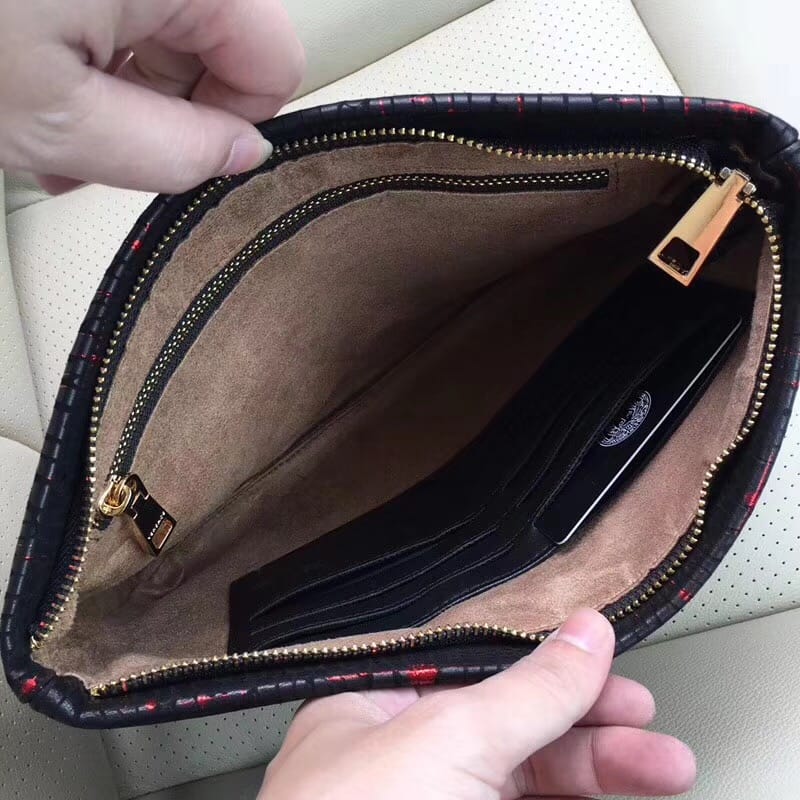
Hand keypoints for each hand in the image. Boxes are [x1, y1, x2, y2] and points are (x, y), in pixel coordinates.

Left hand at [0, 0, 303, 192]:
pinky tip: (40, 79)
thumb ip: (171, 149)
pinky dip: (89, 49)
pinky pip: (122, 5)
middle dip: (166, 107)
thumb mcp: (55, 121)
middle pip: (221, 44)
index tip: (178, 149)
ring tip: (53, 119)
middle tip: (99, 140)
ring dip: (121, 86)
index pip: (275, 61)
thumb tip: (242, 153)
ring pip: (167, 28)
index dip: (234, 121)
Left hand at [260, 610, 695, 798]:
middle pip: (513, 726)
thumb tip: (587, 633)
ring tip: (665, 772)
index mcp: (374, 712)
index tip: (610, 669)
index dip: (547, 665)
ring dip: (600, 775)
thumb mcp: (449, 741)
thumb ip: (527, 690)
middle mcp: (403, 764)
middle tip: (654, 736)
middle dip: (591, 728)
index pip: (475, 669)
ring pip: (531, 783)